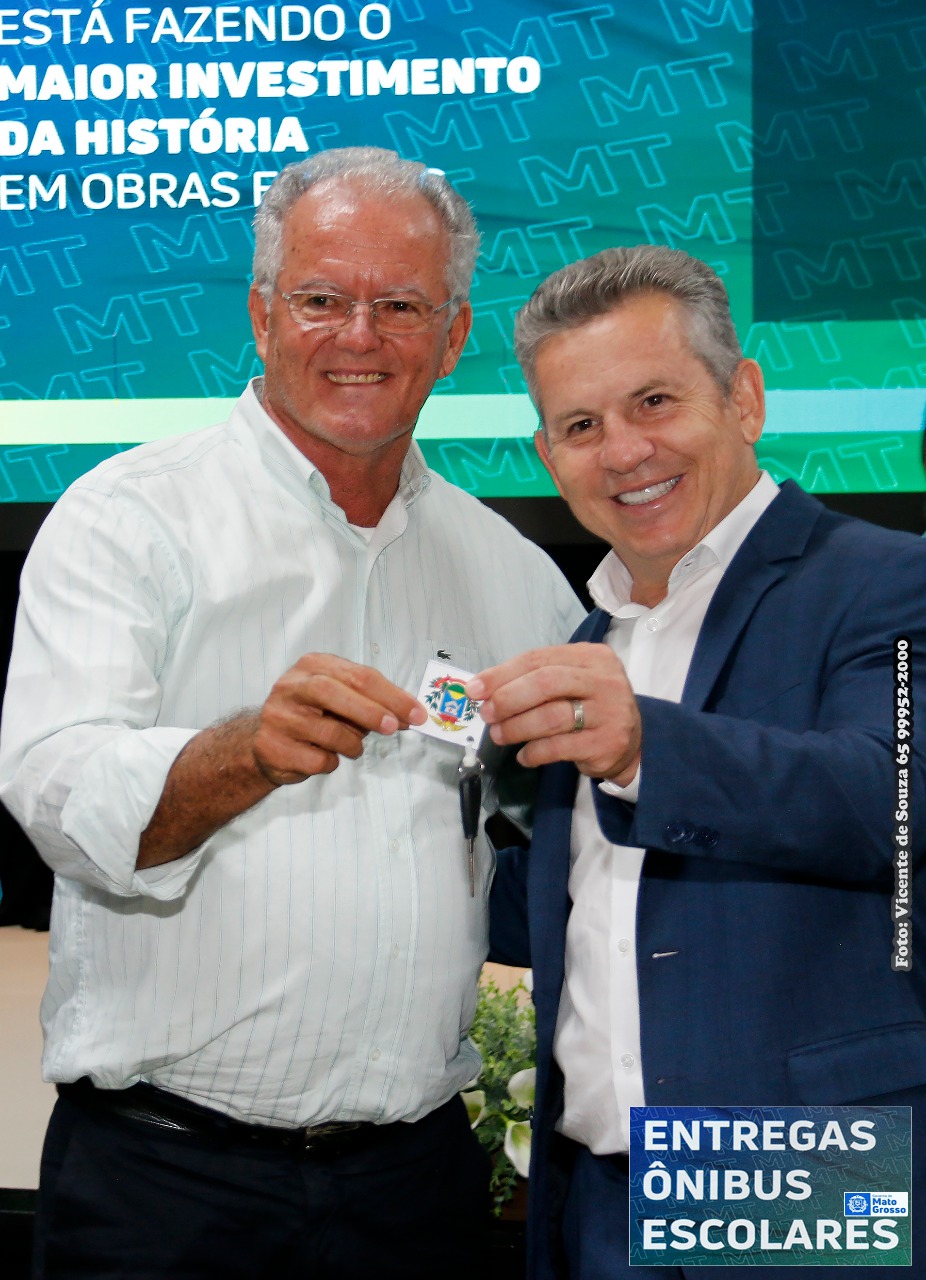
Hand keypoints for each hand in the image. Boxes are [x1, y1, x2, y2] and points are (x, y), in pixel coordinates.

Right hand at [252, 654, 425, 784]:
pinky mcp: (272, 746)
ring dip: (352, 744)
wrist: (264, 739)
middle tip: (394, 727)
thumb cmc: (313, 714)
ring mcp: (279, 716)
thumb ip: (372, 702)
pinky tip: (322, 754)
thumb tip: (410, 715)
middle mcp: (292, 685)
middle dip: (371, 711)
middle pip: (336, 692)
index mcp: (314, 665)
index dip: (392, 696)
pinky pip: (318, 759)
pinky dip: (331, 761)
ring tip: (350, 745)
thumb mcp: (341, 697)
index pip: (359, 675)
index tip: (417, 714)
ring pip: (330, 732)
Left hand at [467, 643, 640, 782]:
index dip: (502, 674)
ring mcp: (609, 712)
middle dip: (508, 698)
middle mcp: (604, 680)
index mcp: (591, 656)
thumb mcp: (572, 682)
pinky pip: (559, 747)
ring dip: (517, 727)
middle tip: (486, 713)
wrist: (635, 741)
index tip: (476, 689)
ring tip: (500, 735)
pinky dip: (534, 752)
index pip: (538, 658)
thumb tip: (485, 689)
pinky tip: (524, 755)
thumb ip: (535, 680)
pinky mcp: (607, 743)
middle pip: (545, 683)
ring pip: (551, 717)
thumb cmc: (592, 706)